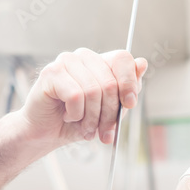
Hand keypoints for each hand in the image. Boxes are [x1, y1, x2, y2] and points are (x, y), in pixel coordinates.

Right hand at [20, 48, 148, 147]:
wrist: (47, 133)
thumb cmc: (77, 120)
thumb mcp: (110, 110)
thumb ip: (126, 90)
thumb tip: (142, 63)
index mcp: (100, 61)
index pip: (122, 59)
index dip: (129, 83)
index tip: (129, 105)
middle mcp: (83, 56)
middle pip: (109, 82)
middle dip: (110, 114)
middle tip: (104, 133)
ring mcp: (66, 62)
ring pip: (93, 91)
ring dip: (91, 118)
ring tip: (84, 126)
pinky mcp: (51, 73)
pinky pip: (76, 96)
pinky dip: (76, 114)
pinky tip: (68, 116)